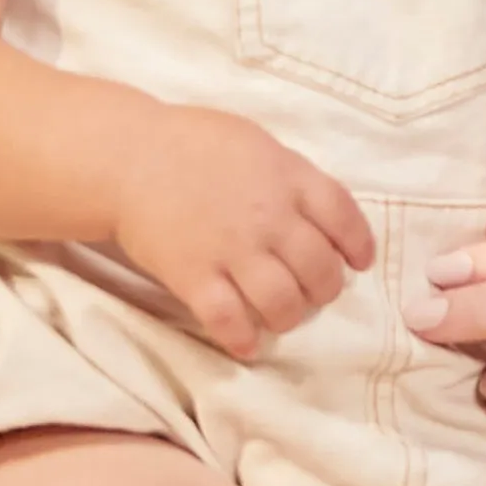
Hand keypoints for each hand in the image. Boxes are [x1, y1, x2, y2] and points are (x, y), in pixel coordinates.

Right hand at [108, 105, 376, 360]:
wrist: (126, 157)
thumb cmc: (191, 142)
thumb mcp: (254, 143)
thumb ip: (289, 175)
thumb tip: (316, 211)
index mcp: (287, 177)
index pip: (344, 217)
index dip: (358, 246)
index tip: (358, 262)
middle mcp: (268, 217)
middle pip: (320, 271)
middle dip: (324, 290)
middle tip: (312, 292)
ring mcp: (232, 250)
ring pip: (283, 304)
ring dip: (289, 317)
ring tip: (280, 315)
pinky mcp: (194, 276)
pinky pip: (229, 321)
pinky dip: (243, 339)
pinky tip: (246, 343)